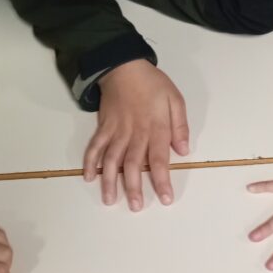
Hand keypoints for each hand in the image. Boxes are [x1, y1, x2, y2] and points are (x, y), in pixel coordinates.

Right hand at [86, 59, 189, 210]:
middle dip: (134, 187)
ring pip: (111, 160)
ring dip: (109, 181)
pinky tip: (89, 177)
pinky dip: (90, 162)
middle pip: (133, 165)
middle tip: (136, 207)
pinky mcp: (103, 127)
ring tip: (109, 200)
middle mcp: (134, 133)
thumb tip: (183, 150)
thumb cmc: (152, 84)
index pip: (159, 160)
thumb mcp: (175, 100)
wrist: (123, 65)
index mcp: (155, 128)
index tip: (165, 199)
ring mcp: (116, 131)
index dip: (161, 181)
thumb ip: (180, 126)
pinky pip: (95, 146)